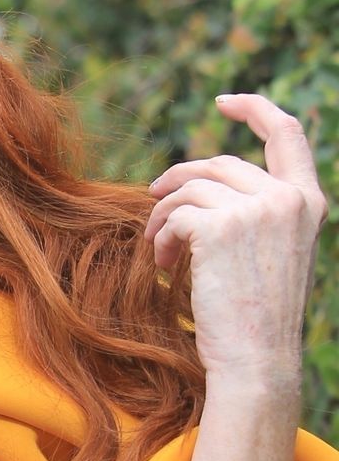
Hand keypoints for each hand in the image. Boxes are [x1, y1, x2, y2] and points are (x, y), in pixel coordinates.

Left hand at [142, 93, 326, 388]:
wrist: (255, 358)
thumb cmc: (257, 316)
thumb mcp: (274, 252)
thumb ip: (258, 211)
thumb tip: (206, 179)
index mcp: (308, 200)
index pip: (287, 133)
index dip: (254, 109)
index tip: (223, 102)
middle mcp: (287, 198)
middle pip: (218, 163)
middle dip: (179, 181)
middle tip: (153, 200)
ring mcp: (256, 208)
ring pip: (191, 188)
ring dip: (164, 214)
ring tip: (161, 246)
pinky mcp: (220, 226)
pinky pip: (174, 215)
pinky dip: (161, 237)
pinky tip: (166, 264)